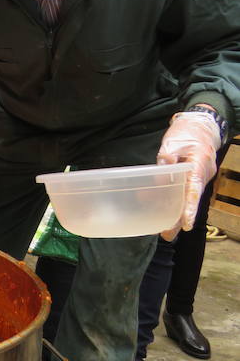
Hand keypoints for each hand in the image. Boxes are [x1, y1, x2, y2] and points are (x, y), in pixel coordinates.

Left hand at [157, 110, 220, 239]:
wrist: (200, 125)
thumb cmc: (186, 132)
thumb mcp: (173, 142)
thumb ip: (166, 158)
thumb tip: (159, 174)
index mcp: (199, 165)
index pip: (194, 190)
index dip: (189, 208)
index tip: (185, 224)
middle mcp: (202, 175)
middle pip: (190, 200)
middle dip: (179, 219)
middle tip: (167, 235)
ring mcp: (198, 177)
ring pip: (186, 198)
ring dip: (175, 212)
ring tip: (163, 229)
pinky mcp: (192, 177)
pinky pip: (184, 191)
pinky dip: (174, 200)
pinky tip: (162, 209)